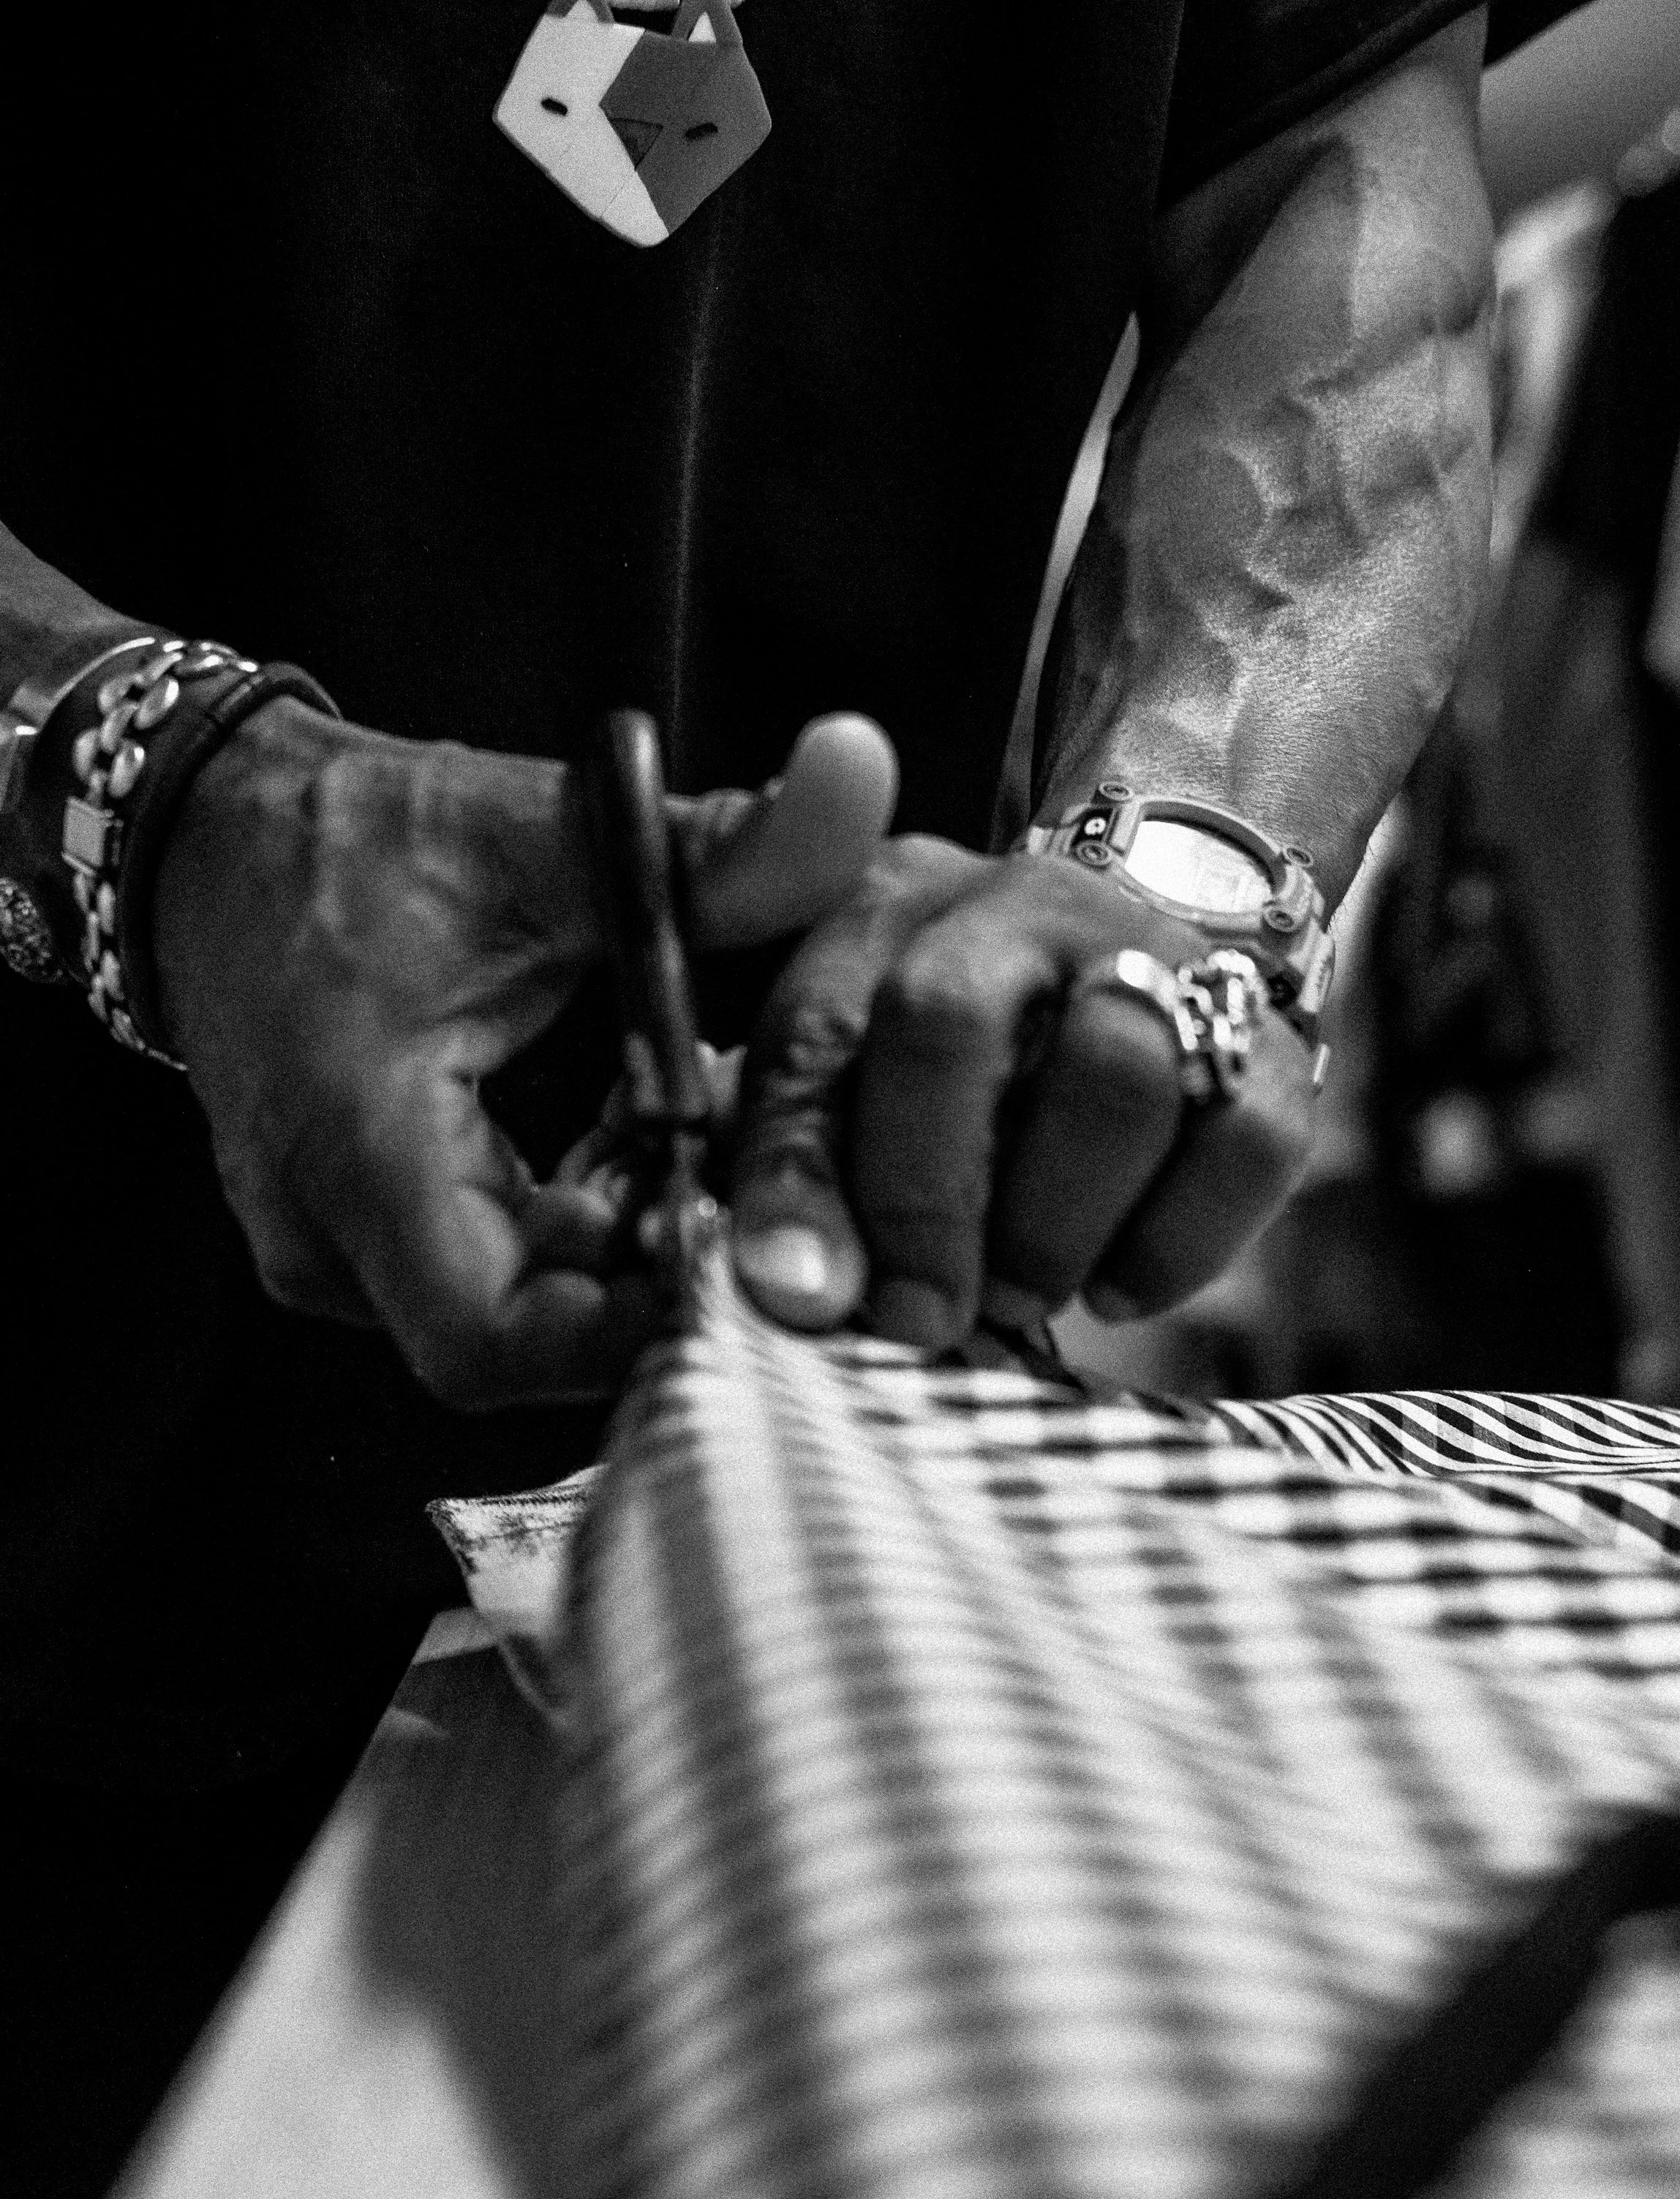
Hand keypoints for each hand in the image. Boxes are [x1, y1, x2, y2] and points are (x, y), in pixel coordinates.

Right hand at [152, 701, 896, 1403]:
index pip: (494, 1340)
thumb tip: (863, 770)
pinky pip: (479, 1281)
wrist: (214, 840)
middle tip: (731, 1168)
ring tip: (673, 1130)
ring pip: (508, 1320)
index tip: (731, 1235)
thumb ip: (721, 841)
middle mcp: (323, 1234)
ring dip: (611, 1248)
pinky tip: (617, 1138)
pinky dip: (567, 1225)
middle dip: (642, 1272)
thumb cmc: (359, 837)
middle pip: (522, 1344)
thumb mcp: (550, 831)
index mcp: (356, 1148)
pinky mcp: (344, 1246)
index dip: (624, 1325)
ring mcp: (325, 1254)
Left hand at [729, 840, 1314, 1346]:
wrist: (1116, 982)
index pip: (818, 1027)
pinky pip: (1250, 1141)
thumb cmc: (932, 1061)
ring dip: (1053, 1225)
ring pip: (1121, 1076)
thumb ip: (782, 1157)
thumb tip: (796, 1291)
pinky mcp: (1271, 1042)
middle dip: (926, 1199)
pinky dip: (1175, 1241)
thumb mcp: (828, 1077)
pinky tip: (1114, 1284)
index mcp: (886, 905)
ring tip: (1018, 1293)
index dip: (801, 1170)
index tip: (809, 1296)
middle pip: (953, 1019)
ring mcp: (1163, 960)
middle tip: (921, 1315)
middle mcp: (1025, 905)